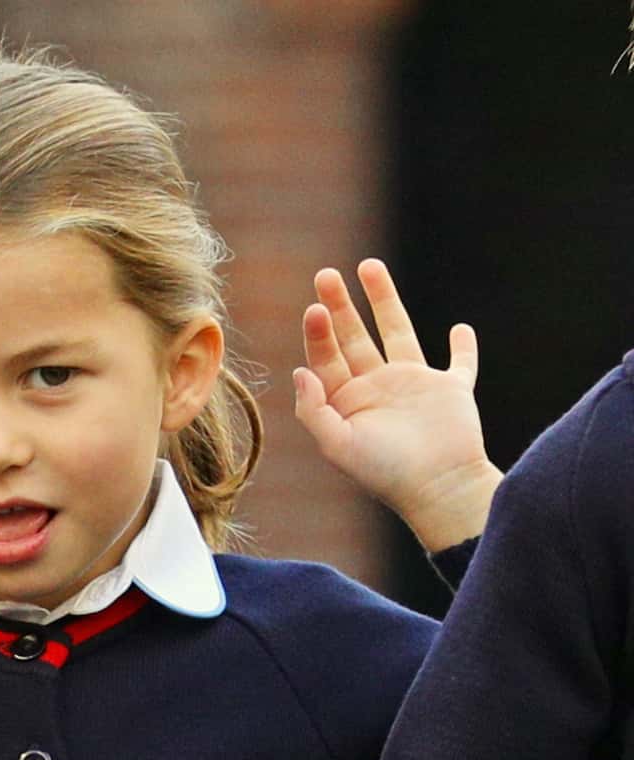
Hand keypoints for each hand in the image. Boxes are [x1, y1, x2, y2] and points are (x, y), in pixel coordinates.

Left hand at [294, 258, 501, 551]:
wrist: (437, 489)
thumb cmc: (384, 473)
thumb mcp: (338, 445)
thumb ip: (313, 409)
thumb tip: (299, 370)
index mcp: (347, 401)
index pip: (326, 357)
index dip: (318, 332)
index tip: (315, 308)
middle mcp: (377, 389)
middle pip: (353, 336)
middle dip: (340, 306)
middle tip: (326, 275)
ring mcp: (415, 387)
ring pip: (398, 333)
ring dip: (385, 301)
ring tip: (370, 266)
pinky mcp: (452, 392)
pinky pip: (460, 364)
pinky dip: (463, 347)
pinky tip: (460, 328)